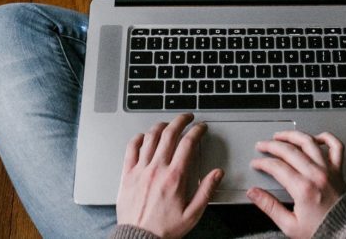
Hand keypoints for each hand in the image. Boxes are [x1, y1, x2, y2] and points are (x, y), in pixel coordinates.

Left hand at [116, 113, 222, 238]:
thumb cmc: (164, 229)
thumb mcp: (193, 214)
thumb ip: (206, 191)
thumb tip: (217, 173)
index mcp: (175, 177)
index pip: (187, 143)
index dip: (196, 131)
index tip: (201, 127)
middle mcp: (157, 169)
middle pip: (169, 134)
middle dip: (180, 120)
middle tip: (187, 117)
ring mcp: (140, 170)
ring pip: (150, 137)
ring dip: (161, 126)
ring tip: (168, 124)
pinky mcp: (127, 174)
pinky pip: (131, 149)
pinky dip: (138, 138)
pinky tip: (143, 137)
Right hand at [247, 131, 345, 238]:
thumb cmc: (321, 231)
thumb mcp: (289, 225)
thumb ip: (269, 206)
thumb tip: (254, 193)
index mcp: (303, 189)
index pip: (277, 167)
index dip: (263, 162)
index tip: (256, 163)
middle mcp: (316, 175)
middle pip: (290, 150)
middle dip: (272, 145)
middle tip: (262, 146)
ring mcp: (329, 170)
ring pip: (309, 142)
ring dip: (293, 135)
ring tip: (281, 135)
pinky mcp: (339, 170)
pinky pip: (336, 146)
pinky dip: (326, 138)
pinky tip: (315, 137)